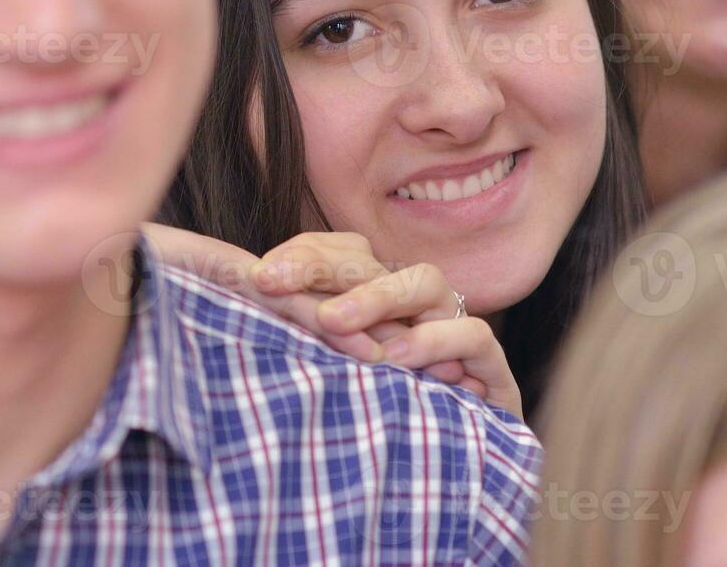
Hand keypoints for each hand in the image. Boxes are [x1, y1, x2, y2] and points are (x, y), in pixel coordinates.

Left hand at [143, 225, 521, 418]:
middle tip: (274, 283)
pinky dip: (437, 341)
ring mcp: (454, 328)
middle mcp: (414, 303)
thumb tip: (235, 321)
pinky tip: (398, 358)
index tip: (258, 277)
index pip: (338, 252)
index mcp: (374, 295)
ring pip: (426, 281)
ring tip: (335, 322)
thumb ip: (301, 344)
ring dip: (378, 296)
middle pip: (372, 260)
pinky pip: (472, 335)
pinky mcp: (490, 368)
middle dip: (323, 267)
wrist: (458, 476)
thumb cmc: (380, 418)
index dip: (300, 256)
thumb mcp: (331, 377)